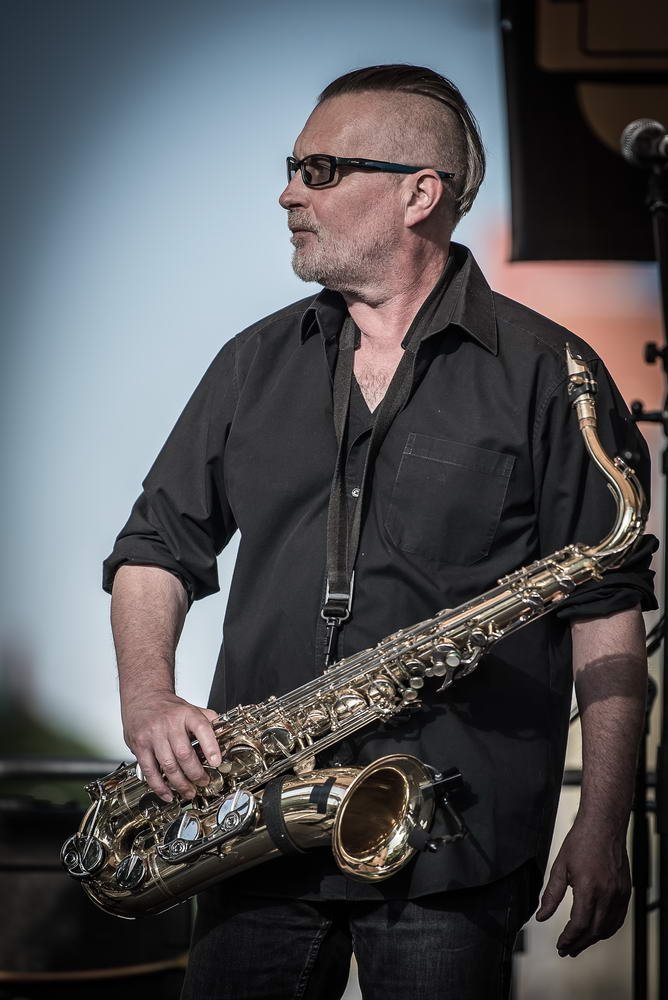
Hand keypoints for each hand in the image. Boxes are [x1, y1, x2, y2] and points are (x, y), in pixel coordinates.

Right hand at [122, 691, 220, 802]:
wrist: (143, 697)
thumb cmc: (168, 707)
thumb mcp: (190, 707)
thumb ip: (207, 719)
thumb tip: (224, 731)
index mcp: (185, 713)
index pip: (201, 728)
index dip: (210, 747)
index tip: (216, 762)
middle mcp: (169, 724)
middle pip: (184, 754)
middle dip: (196, 773)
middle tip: (204, 782)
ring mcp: (153, 736)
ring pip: (168, 765)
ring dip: (180, 783)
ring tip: (189, 791)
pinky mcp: (139, 746)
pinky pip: (150, 771)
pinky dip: (160, 786)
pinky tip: (168, 793)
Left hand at [535, 815, 630, 956]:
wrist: (604, 826)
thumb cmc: (581, 841)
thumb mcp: (559, 867)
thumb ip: (551, 895)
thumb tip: (541, 916)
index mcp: (588, 888)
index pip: (578, 924)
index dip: (568, 938)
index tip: (560, 944)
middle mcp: (607, 894)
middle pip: (593, 931)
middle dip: (579, 944)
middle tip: (567, 950)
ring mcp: (619, 894)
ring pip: (607, 928)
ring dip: (592, 939)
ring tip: (579, 944)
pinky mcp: (626, 892)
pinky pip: (618, 919)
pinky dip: (607, 929)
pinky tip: (597, 931)